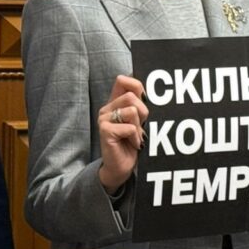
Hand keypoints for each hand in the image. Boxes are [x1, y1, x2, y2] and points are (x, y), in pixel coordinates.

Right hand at [96, 75, 147, 191]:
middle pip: (131, 96)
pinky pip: (129, 127)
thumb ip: (139, 106)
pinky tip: (132, 144)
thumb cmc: (132, 143)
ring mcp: (104, 119)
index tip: (144, 100)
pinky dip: (136, 137)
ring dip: (139, 127)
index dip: (136, 85)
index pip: (123, 81)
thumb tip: (145, 92)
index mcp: (115, 103)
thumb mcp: (139, 122)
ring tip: (135, 137)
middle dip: (144, 113)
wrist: (121, 167)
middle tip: (141, 127)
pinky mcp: (105, 131)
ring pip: (132, 111)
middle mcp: (107, 108)